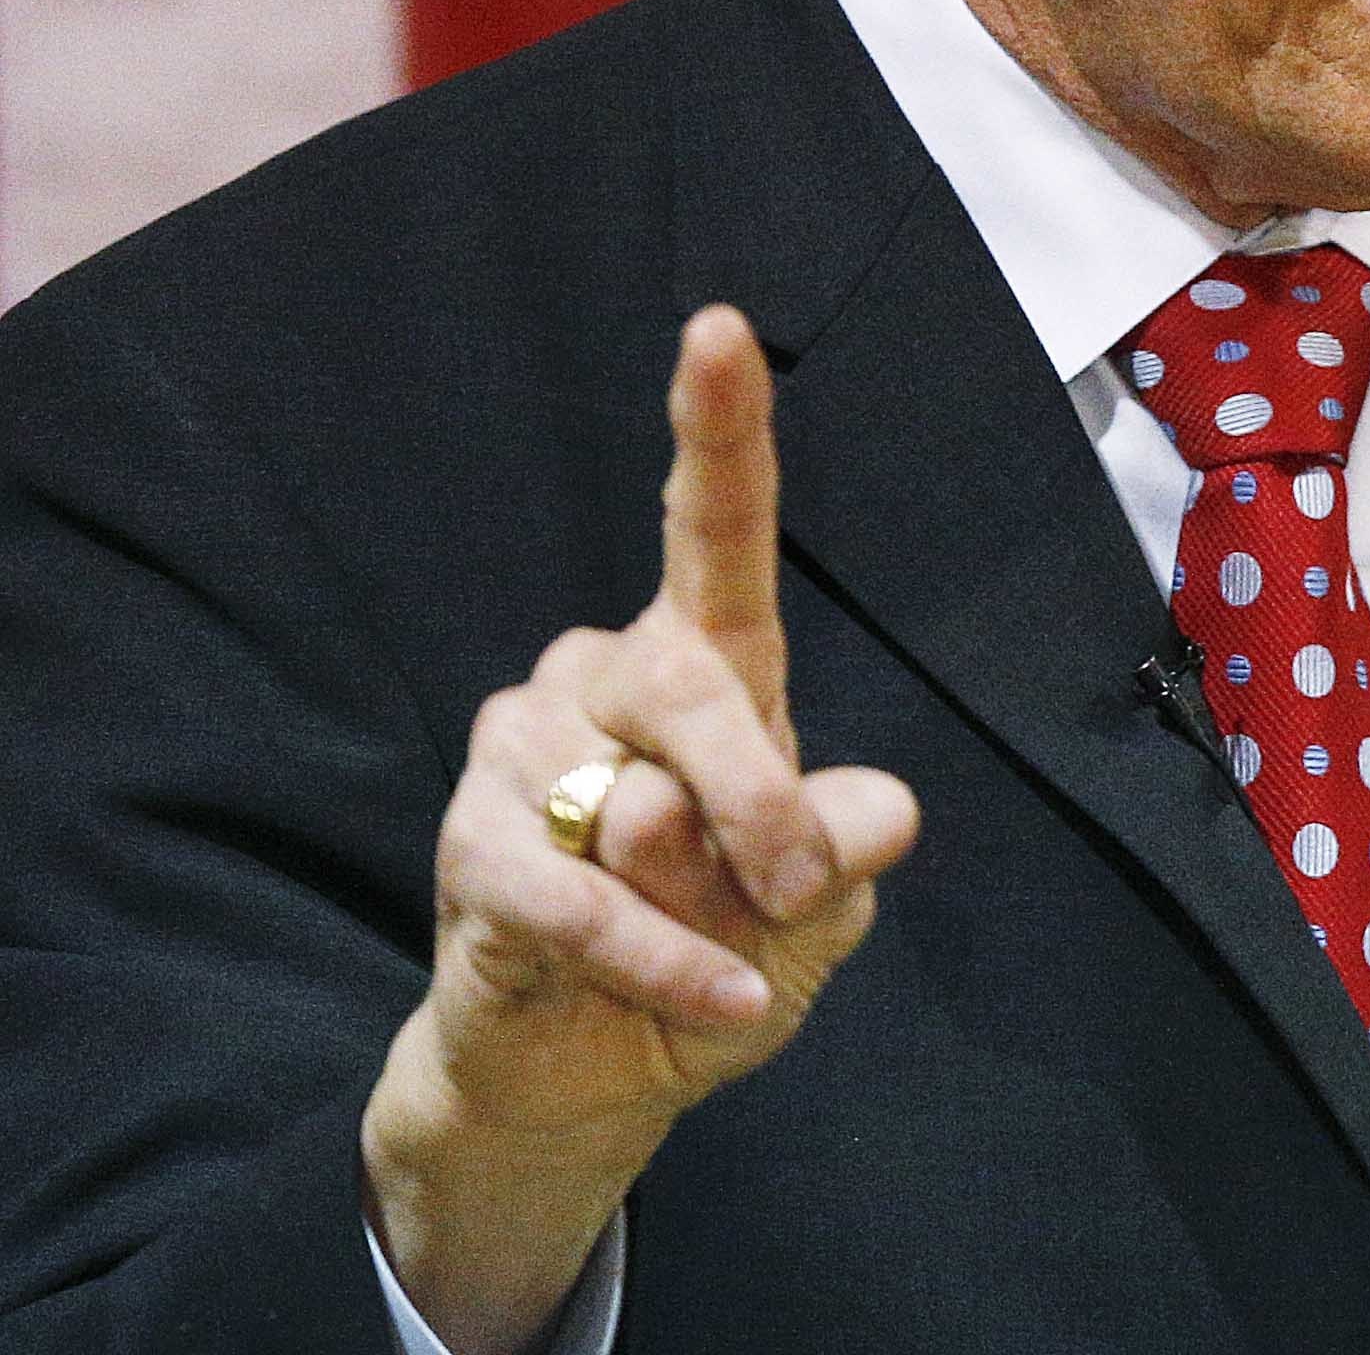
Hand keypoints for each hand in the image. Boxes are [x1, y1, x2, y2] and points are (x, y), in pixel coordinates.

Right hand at [360, 308, 920, 1353]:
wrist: (603, 1067)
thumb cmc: (724, 944)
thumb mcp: (825, 901)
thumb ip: (848, 844)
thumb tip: (869, 815)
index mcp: (703, 658)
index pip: (713, 526)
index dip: (717, 426)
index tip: (718, 329)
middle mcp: (600, 675)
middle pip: (698, 688)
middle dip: (765, 806)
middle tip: (793, 893)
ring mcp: (523, 753)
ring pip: (642, 807)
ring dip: (702, 904)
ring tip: (706, 948)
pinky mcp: (473, 845)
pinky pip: (578, 897)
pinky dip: (658, 960)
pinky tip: (710, 1000)